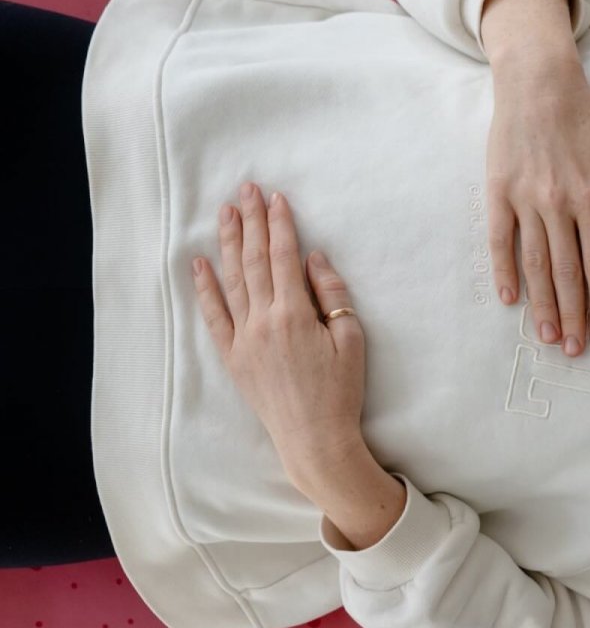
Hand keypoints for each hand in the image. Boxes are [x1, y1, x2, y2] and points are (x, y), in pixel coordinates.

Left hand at [191, 181, 366, 473]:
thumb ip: (332, 294)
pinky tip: (199, 264)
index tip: (276, 198)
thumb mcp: (352, 339)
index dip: (280, 225)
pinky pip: (214, 316)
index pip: (285, 257)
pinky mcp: (233, 357)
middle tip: (246, 190)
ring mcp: (244, 339)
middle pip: (255, 261)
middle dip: (252, 222)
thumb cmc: (341, 390)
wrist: (314, 438)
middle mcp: (263, 321)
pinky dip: (205, 288)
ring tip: (226, 213)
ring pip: (232, 280)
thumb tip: (313, 258)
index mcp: (295, 314)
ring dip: (229, 243)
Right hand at [487, 63, 589, 356]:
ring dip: (542, 303)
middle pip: (567, 272)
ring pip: (535, 263)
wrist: (537, 82)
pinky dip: (503, 269)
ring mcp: (525, 199)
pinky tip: (510, 298)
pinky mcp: (498, 191)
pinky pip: (499, 238)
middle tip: (575, 350)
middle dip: (572, 315)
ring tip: (547, 337)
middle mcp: (558, 203)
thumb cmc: (587, 114)